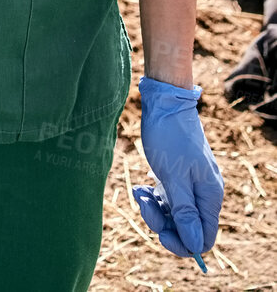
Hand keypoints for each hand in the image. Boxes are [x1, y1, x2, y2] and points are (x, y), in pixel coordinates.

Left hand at [131, 75, 222, 259]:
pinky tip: (139, 187)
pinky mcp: (176, 177)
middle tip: (143, 204)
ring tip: (138, 192)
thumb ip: (184, 211)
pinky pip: (165, 199)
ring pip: (172, 214)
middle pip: (186, 228)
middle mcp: (202, 194)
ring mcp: (189, 185)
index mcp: (209, 197)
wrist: (164, 103)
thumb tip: (195, 244)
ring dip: (153, 209)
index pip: (204, 237)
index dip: (184, 244)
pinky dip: (151, 198)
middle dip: (162, 223)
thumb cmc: (170, 137)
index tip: (161, 235)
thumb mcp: (174, 177)